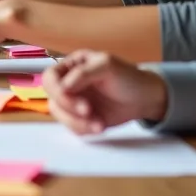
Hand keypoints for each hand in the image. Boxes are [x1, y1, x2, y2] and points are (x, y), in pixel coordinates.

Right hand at [42, 50, 167, 134]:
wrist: (145, 99)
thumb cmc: (128, 77)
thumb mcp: (108, 65)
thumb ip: (84, 73)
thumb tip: (63, 87)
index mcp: (72, 66)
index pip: (50, 78)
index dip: (58, 91)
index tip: (77, 101)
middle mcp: (69, 83)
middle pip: (51, 98)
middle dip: (69, 109)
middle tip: (89, 113)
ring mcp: (74, 102)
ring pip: (59, 115)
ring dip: (77, 123)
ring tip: (99, 124)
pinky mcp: (81, 118)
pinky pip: (71, 127)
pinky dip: (84, 130)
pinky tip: (100, 126)